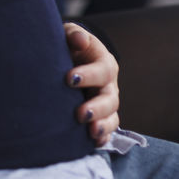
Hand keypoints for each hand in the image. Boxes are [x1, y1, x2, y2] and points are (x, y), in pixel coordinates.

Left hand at [64, 23, 119, 146]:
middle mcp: (108, 85)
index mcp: (104, 63)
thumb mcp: (70, 35)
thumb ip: (74, 34)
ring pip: (111, 117)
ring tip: (90, 131)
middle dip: (97, 107)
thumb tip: (80, 41)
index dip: (89, 75)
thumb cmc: (68, 46)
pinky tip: (93, 143)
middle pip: (110, 99)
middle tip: (80, 114)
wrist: (67, 61)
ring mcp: (106, 103)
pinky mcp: (100, 118)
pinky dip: (103, 137)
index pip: (102, 70)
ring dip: (103, 125)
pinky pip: (107, 131)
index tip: (69, 78)